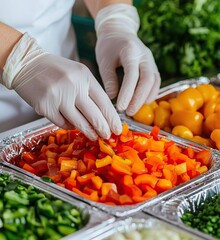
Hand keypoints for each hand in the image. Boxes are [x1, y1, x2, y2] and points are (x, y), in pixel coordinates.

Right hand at [2, 33, 121, 139]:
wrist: (26, 63)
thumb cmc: (55, 70)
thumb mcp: (78, 73)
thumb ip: (90, 91)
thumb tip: (103, 115)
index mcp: (84, 76)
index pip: (104, 101)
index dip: (112, 118)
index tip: (117, 128)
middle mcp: (73, 85)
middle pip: (94, 114)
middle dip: (103, 128)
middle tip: (108, 136)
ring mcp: (58, 96)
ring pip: (79, 122)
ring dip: (88, 132)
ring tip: (94, 136)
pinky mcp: (45, 106)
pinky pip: (62, 123)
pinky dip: (69, 126)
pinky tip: (73, 126)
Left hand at [95, 3, 160, 115]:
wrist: (119, 32)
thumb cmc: (109, 46)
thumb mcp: (104, 61)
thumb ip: (109, 79)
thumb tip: (112, 98)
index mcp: (131, 51)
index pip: (132, 75)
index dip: (127, 93)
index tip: (120, 107)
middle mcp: (145, 55)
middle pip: (148, 80)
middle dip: (139, 98)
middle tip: (129, 112)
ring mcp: (151, 61)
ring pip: (155, 82)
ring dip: (146, 98)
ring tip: (134, 110)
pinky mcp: (153, 67)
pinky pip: (156, 82)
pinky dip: (150, 94)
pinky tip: (141, 103)